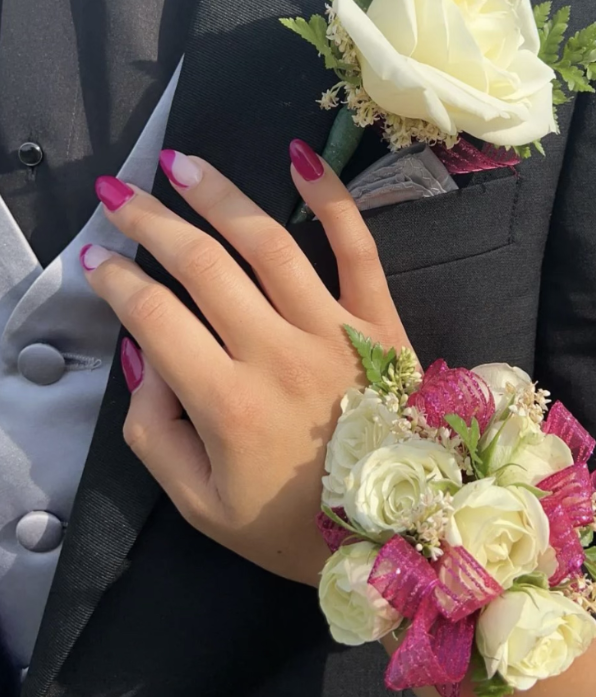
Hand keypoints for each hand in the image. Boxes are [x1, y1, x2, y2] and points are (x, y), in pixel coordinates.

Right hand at [81, 141, 409, 586]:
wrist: (400, 538)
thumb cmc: (293, 527)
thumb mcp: (201, 507)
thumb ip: (154, 433)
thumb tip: (140, 355)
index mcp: (226, 403)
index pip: (154, 316)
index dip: (115, 281)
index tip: (94, 260)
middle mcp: (276, 353)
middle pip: (201, 265)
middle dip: (149, 221)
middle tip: (117, 194)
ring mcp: (334, 330)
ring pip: (267, 242)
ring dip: (218, 194)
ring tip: (180, 163)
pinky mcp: (381, 322)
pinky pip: (358, 248)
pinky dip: (333, 198)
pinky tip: (300, 158)